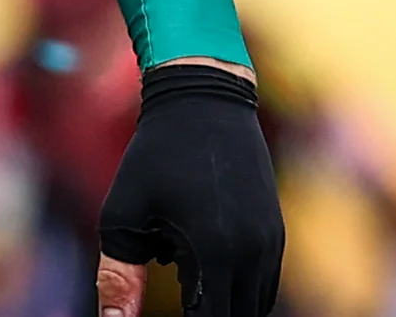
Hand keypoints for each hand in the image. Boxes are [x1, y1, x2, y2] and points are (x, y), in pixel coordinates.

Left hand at [98, 62, 282, 316]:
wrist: (204, 99)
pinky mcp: (276, 233)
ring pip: (254, 306)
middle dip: (206, 315)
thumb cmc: (154, 156)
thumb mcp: (124, 214)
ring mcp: (270, 243)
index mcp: (214, 252)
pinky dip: (236, 291)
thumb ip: (119, 277)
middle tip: (178, 297)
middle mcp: (252, 253)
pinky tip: (201, 271)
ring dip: (222, 305)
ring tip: (185, 279)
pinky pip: (262, 284)